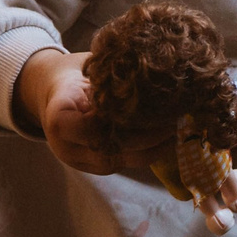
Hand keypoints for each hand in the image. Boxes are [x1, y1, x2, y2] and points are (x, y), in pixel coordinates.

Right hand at [18, 50, 171, 175]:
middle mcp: (69, 149)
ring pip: (129, 159)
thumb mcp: (86, 68)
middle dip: (151, 134)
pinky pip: (132, 161)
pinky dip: (155, 149)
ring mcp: (86, 163)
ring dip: (159, 145)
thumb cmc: (74, 75)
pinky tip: (173, 135)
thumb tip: (151, 73)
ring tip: (182, 125)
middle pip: (117, 148)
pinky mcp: (103, 167)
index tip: (153, 103)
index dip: (124, 120)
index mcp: (59, 121)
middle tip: (179, 115)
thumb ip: (110, 78)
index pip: (95, 128)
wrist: (54, 95)